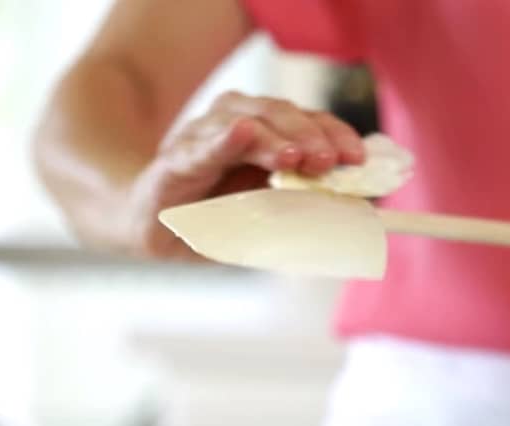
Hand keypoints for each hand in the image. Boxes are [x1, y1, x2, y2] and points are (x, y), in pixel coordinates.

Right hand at [127, 91, 364, 258]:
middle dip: (309, 135)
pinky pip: (202, 147)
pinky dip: (224, 140)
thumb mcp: (266, 216)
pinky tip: (242, 134)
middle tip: (328, 160)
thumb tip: (345, 218)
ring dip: (273, 137)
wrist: (151, 226)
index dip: (335, 134)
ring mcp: (204, 137)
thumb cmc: (213, 216)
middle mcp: (236, 123)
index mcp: (265, 135)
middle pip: (280, 113)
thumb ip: (299, 209)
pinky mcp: (177, 160)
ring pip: (244, 122)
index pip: (308, 122)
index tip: (358, 158)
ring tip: (293, 156)